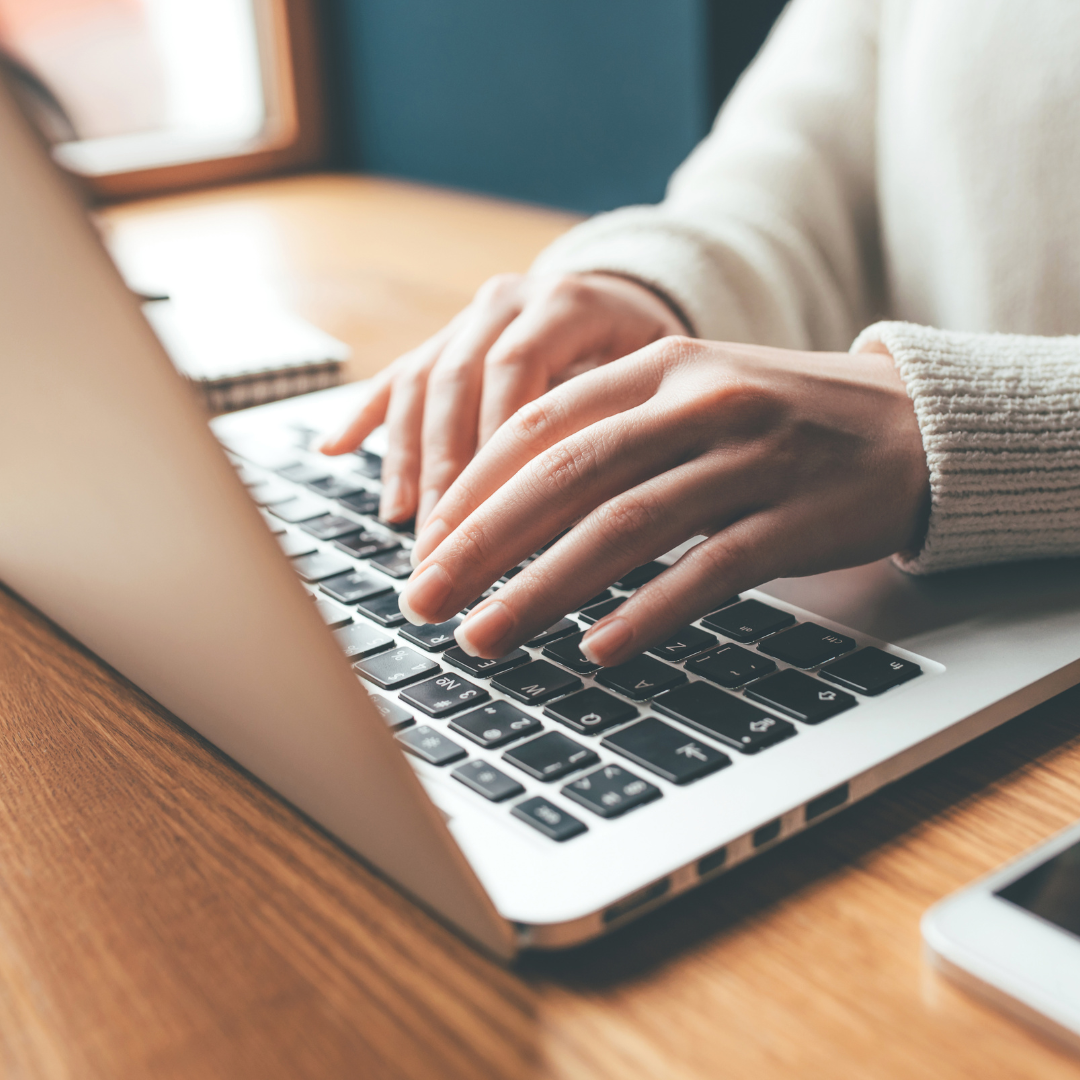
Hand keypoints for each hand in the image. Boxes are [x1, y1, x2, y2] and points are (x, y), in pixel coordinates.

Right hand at [318, 271, 685, 527]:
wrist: (628, 299)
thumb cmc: (651, 354)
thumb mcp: (655, 378)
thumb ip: (619, 423)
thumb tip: (588, 517)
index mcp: (566, 303)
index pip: (517, 370)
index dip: (496, 442)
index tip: (489, 513)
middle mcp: (508, 301)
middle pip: (458, 381)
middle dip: (445, 468)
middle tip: (440, 541)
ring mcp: (469, 318)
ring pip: (422, 383)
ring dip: (407, 457)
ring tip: (402, 520)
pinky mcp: (444, 339)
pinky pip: (396, 375)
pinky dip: (365, 415)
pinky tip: (333, 450)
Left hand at [398, 337, 929, 665]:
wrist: (912, 426)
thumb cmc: (781, 420)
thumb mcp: (693, 397)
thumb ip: (610, 433)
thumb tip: (507, 508)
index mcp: (661, 365)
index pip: (541, 424)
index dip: (473, 488)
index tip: (425, 545)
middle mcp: (700, 401)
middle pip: (568, 474)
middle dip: (482, 545)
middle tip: (424, 599)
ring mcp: (752, 458)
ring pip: (626, 526)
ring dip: (543, 589)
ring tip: (484, 636)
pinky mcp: (797, 518)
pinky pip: (709, 570)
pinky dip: (647, 611)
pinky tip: (597, 649)